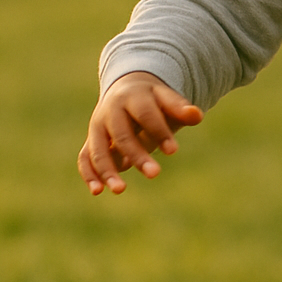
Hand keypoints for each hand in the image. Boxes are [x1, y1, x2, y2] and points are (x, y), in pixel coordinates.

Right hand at [78, 71, 202, 195]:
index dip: (159, 131)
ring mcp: (98, 126)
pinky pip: (85, 157)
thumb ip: (180, 108)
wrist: (128, 89)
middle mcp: (111, 110)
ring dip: (107, 170)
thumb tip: (197, 115)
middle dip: (137, 155)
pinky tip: (98, 191)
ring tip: (120, 190)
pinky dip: (89, 174)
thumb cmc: (154, 99)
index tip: (173, 151)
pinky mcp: (91, 141)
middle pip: (122, 134)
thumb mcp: (167, 99)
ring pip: (98, 148)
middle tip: (155, 174)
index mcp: (133, 96)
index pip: (146, 114)